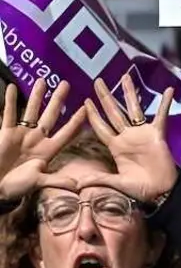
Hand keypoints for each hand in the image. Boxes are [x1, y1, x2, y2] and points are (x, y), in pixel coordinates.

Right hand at [0, 80, 86, 199]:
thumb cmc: (16, 186)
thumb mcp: (39, 181)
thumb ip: (57, 181)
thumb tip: (77, 186)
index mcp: (49, 149)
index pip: (67, 131)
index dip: (76, 120)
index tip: (86, 107)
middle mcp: (38, 139)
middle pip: (51, 115)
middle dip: (58, 99)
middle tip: (66, 83)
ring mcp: (22, 134)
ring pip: (31, 110)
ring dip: (37, 96)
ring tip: (43, 80)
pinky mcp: (6, 133)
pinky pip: (9, 114)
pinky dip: (11, 101)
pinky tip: (14, 88)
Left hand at [83, 74, 178, 202]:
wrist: (161, 192)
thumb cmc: (139, 189)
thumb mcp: (116, 184)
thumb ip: (98, 179)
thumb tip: (77, 184)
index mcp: (115, 146)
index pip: (101, 127)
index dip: (92, 115)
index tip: (85, 101)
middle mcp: (127, 136)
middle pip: (113, 112)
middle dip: (105, 97)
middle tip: (98, 81)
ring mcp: (142, 134)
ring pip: (134, 109)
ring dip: (129, 93)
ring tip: (125, 76)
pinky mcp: (157, 134)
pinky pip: (162, 115)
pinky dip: (165, 103)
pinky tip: (169, 90)